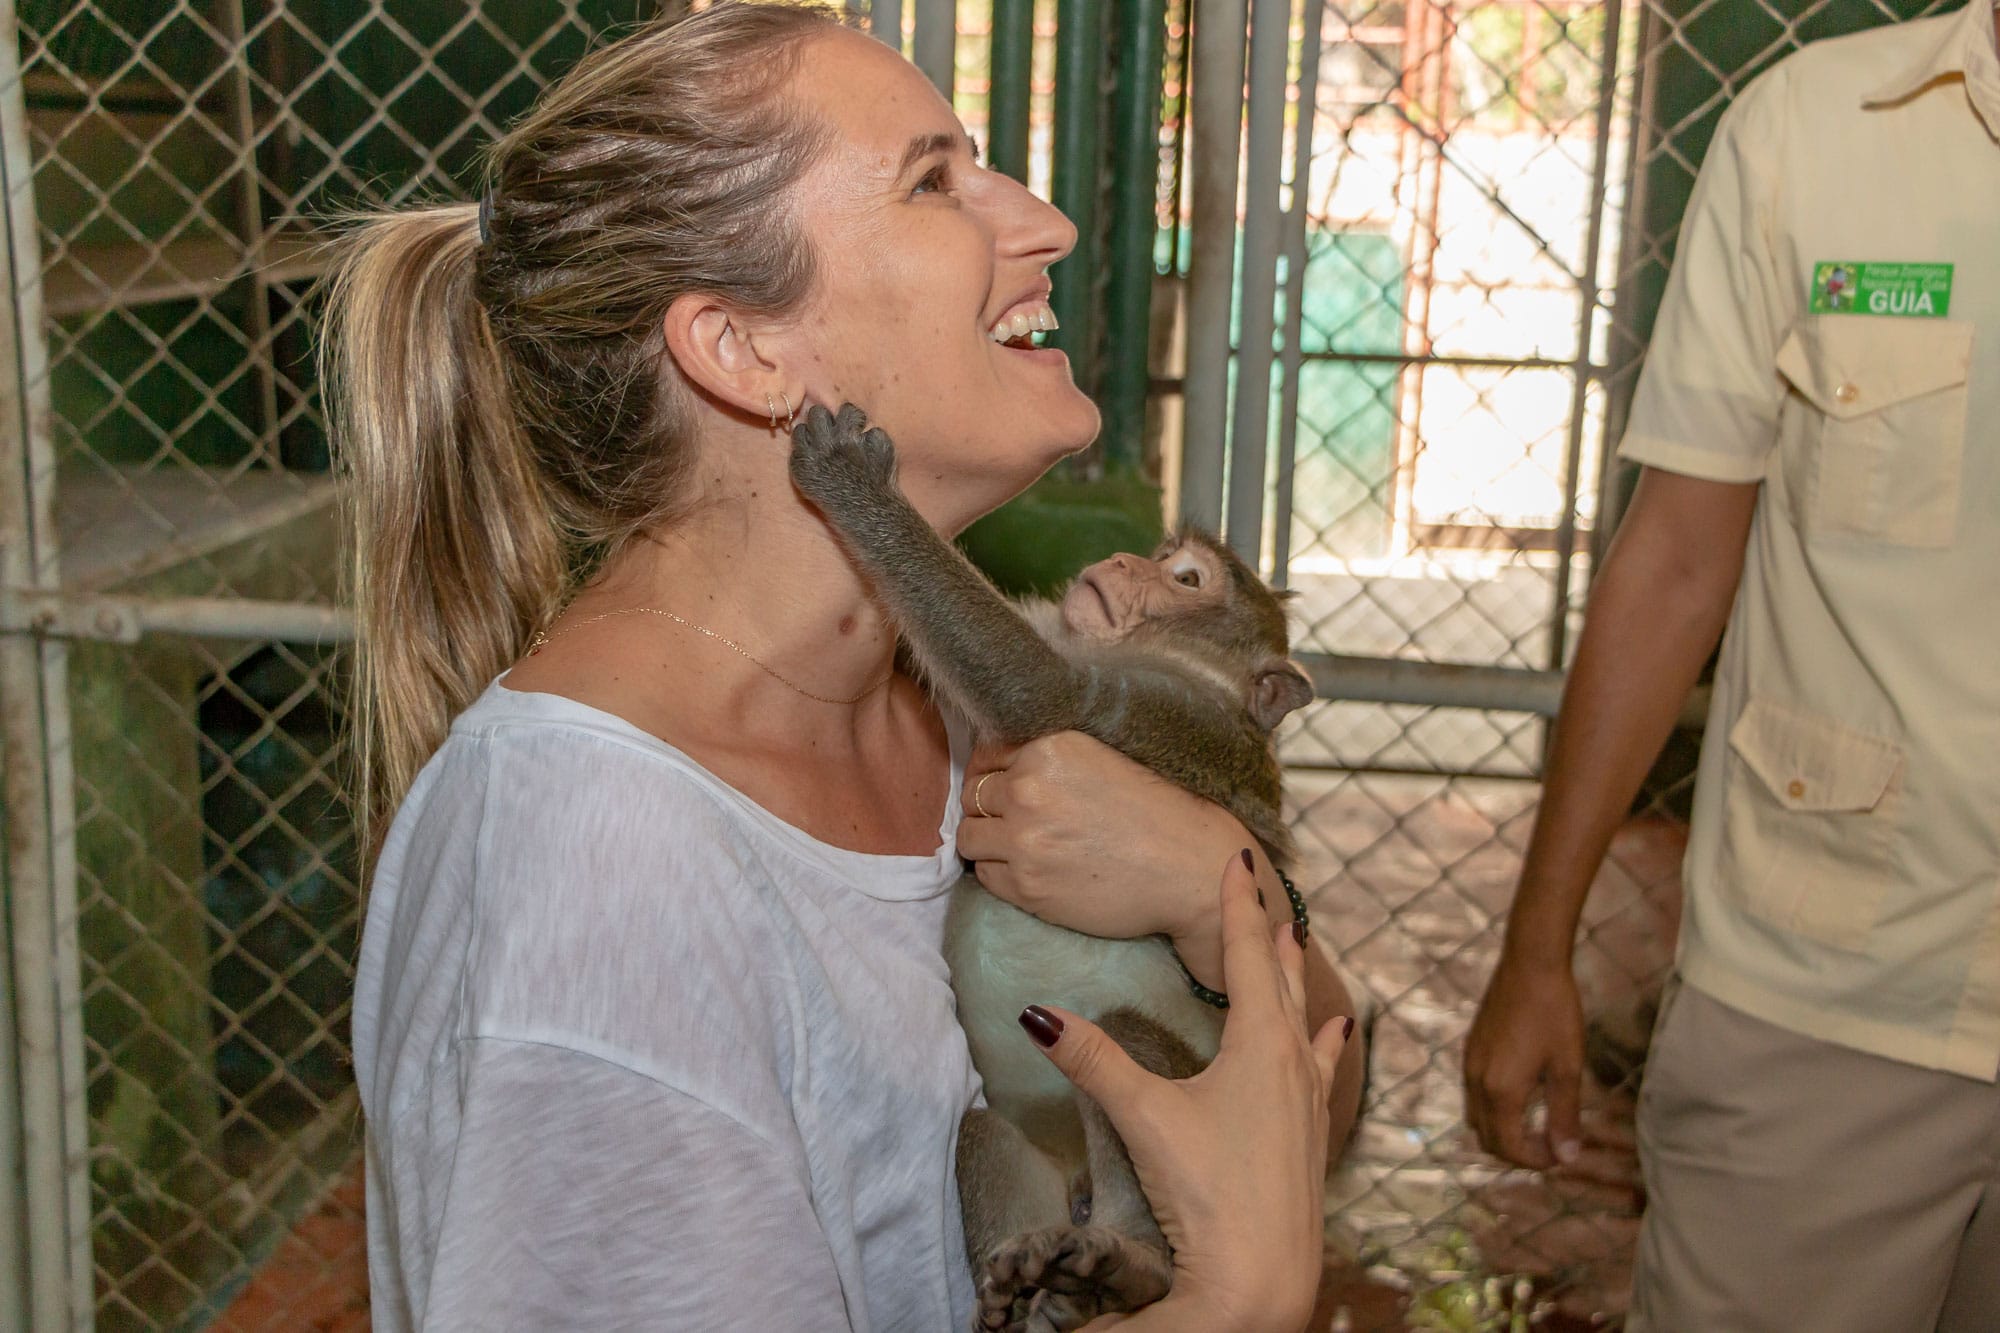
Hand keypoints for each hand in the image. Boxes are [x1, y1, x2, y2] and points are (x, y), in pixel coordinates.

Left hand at [956, 732, 1238, 950]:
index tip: (1003, 786)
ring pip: (969, 837)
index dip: (993, 772)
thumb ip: (1052, 756)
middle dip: (988, 808)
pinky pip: (985, 875)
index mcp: (1050, 748)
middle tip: (1014, 821)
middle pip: (972, 796)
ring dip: (987, 842)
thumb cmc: (1159, 813)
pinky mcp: (1026, 886)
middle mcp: (1029, 788)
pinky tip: (1030, 871)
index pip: (987, 754)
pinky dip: (1000, 873)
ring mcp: (1023, 840)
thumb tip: (1006, 764)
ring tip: (1017, 848)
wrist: (1189, 869)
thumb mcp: (1104, 758)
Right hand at [1022, 852, 1350, 1332]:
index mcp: (1262, 1046)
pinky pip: (1324, 1065)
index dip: (1239, 905)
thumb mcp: (1146, 1118)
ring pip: (1307, 1022)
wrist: (1263, 1281)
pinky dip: (1325, 1036)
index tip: (1239, 858)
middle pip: (1283, 982)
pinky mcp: (1313, 1141)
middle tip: (1266, 892)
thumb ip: (1094, 1062)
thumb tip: (1036, 1013)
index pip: (1247, 956)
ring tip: (1297, 950)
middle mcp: (1295, 1065)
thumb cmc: (1211, 1192)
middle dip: (1269, 935)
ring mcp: (1311, 1106)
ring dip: (1295, 981)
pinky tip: (1336, 1038)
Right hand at [1462, 955, 1585, 1169]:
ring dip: (1503, 1131)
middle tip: (1551, 1146)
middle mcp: (1476, 1081)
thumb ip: (1564, 1116)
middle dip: (1517, 1152)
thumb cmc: (1555, 1013)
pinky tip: (1523, 1094)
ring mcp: (1469, 1064)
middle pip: (1486, 1138)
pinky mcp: (1471, 1049)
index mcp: (1500, 1090)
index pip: (1508, 1147)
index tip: (1561, 1155)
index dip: (1535, 1161)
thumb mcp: (1567, 1068)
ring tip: (1537, 1124)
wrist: (1530, 963)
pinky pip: (1474, 1094)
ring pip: (1476, 1117)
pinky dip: (1494, 1110)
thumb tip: (1568, 1157)